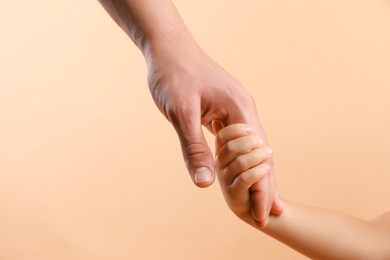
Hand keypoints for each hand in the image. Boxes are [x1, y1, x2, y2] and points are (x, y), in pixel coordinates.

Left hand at [146, 39, 282, 225]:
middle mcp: (243, 110)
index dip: (262, 188)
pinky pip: (237, 140)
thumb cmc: (173, 75)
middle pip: (261, 154)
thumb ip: (193, 148)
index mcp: (239, 110)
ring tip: (261, 199)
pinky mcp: (224, 110)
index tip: (264, 215)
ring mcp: (235, 109)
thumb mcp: (181, 112)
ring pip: (250, 148)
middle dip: (265, 185)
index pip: (258, 158)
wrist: (168, 48)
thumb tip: (205, 183)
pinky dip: (241, 158)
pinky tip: (241, 170)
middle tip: (269, 216)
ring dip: (255, 174)